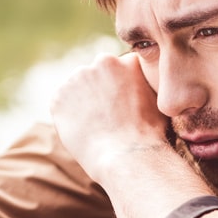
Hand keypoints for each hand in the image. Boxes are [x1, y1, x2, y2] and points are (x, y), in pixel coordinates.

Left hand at [51, 52, 170, 185]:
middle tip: (110, 115)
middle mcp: (102, 62)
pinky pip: (62, 104)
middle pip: (97, 74)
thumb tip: (141, 84)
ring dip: (84, 101)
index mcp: (128, 61)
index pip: (120, 68)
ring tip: (98, 126)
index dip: (122, 87)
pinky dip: (69, 116)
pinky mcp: (59, 96)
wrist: (126, 156)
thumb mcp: (158, 100)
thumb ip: (145, 84)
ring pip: (78, 87)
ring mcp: (77, 77)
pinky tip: (85, 130)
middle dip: (101, 90)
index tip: (125, 104)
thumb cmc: (149, 134)